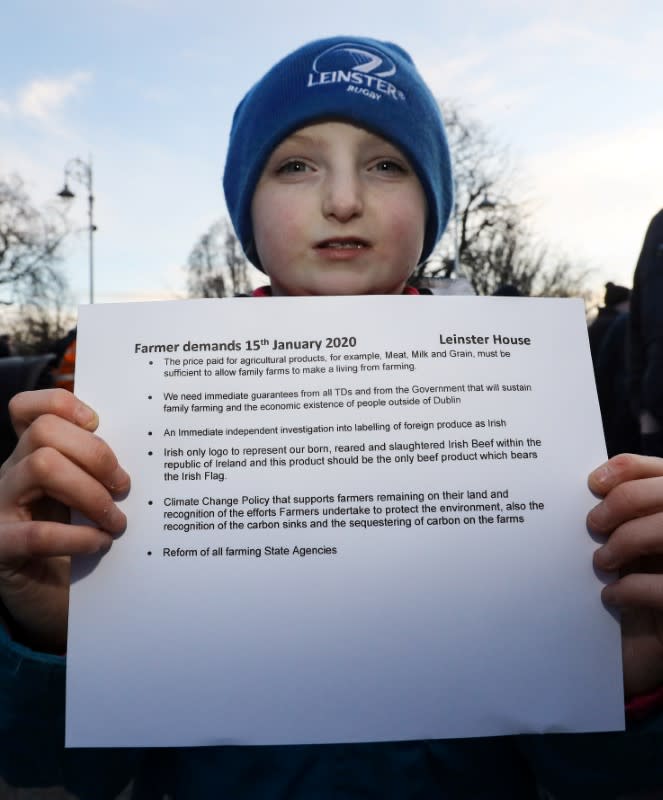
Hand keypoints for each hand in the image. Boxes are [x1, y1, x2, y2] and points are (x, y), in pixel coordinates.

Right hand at [0, 389, 128, 652]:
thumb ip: (98, 472)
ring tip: (117, 521)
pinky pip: (36, 533)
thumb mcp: (87, 499)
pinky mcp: (1, 548)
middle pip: (44, 432)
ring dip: (90, 493)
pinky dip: (77, 537)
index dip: (61, 403)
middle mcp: (11, 474)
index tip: (98, 423)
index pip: (28, 408)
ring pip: (41, 466)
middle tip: (124, 486)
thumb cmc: (78, 544)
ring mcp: (1, 508)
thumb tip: (143, 451)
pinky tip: (100, 545)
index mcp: (32, 456)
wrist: (54, 603)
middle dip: (95, 454)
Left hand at [589, 453, 662, 697]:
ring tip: (601, 561)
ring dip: (628, 540)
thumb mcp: (630, 550)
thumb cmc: (635, 591)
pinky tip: (612, 596)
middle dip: (627, 501)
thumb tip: (593, 484)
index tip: (593, 482)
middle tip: (593, 524)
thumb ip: (622, 516)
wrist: (642, 653)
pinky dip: (632, 588)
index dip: (632, 468)